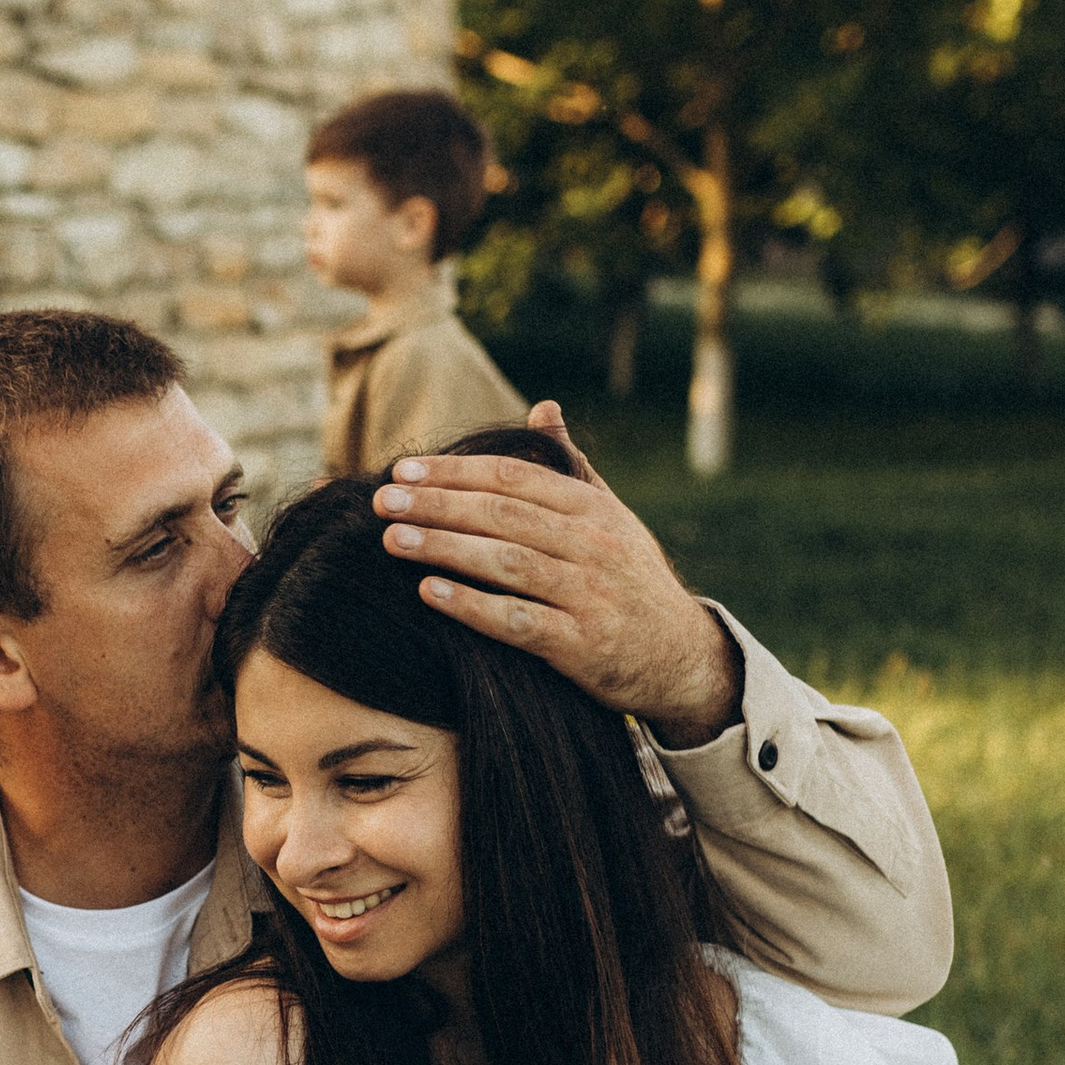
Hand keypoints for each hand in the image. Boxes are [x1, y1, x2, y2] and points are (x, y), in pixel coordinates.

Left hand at [374, 401, 741, 742]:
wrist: (682, 657)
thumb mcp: (612, 516)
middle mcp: (592, 545)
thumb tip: (543, 407)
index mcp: (592, 510)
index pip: (514, 477)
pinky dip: (473, 605)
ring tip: (390, 540)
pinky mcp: (581, 645)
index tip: (404, 470)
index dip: (456, 471)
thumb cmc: (631, 579)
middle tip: (383, 500)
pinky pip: (518, 621)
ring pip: (506, 562)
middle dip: (438, 504)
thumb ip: (571, 466)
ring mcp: (588, 594)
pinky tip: (429, 593)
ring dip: (444, 548)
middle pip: (503, 514)